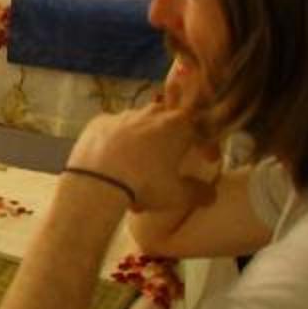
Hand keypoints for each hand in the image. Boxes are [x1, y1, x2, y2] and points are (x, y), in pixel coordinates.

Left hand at [68, 91, 217, 212]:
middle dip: (171, 140)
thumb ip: (198, 193)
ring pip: (139, 124)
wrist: (96, 181)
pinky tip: (111, 161)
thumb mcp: (177, 195)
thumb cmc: (145, 185)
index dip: (205, 145)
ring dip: (142, 141)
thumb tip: (211, 194)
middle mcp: (152, 113)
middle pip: (168, 123)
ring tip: (137, 167)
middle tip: (168, 162)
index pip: (199, 129)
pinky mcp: (98, 121)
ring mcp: (123, 114)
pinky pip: (113, 130)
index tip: (206, 160)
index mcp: (178, 125)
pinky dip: (115, 142)